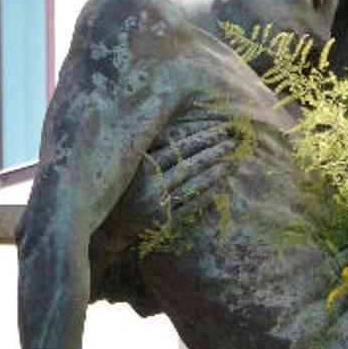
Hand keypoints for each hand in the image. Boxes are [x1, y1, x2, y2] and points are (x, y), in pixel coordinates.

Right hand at [100, 129, 230, 247]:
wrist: (113, 224)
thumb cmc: (128, 186)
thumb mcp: (136, 163)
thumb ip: (156, 145)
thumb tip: (185, 123)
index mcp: (142, 167)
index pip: (179, 147)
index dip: (202, 137)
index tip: (220, 129)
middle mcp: (150, 186)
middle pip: (190, 164)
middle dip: (215, 152)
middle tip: (234, 142)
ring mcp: (159, 205)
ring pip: (195, 184)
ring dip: (217, 172)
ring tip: (234, 161)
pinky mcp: (167, 222)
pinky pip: (194, 205)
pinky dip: (210, 193)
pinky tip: (222, 184)